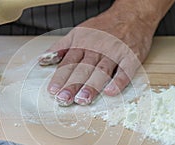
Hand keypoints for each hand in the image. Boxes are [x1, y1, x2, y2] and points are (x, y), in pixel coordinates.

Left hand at [40, 1, 171, 105]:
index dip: (60, 77)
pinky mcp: (131, 57)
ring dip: (92, 86)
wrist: (132, 15)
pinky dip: (118, 81)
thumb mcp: (78, 32)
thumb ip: (60, 47)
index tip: (53, 91)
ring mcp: (114, 53)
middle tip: (64, 99)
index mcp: (82, 44)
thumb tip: (42, 59)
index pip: (68, 62)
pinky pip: (125, 71)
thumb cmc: (104, 26)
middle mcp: (97, 49)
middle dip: (72, 85)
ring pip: (101, 71)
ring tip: (83, 99)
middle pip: (83, 69)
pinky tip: (111, 92)